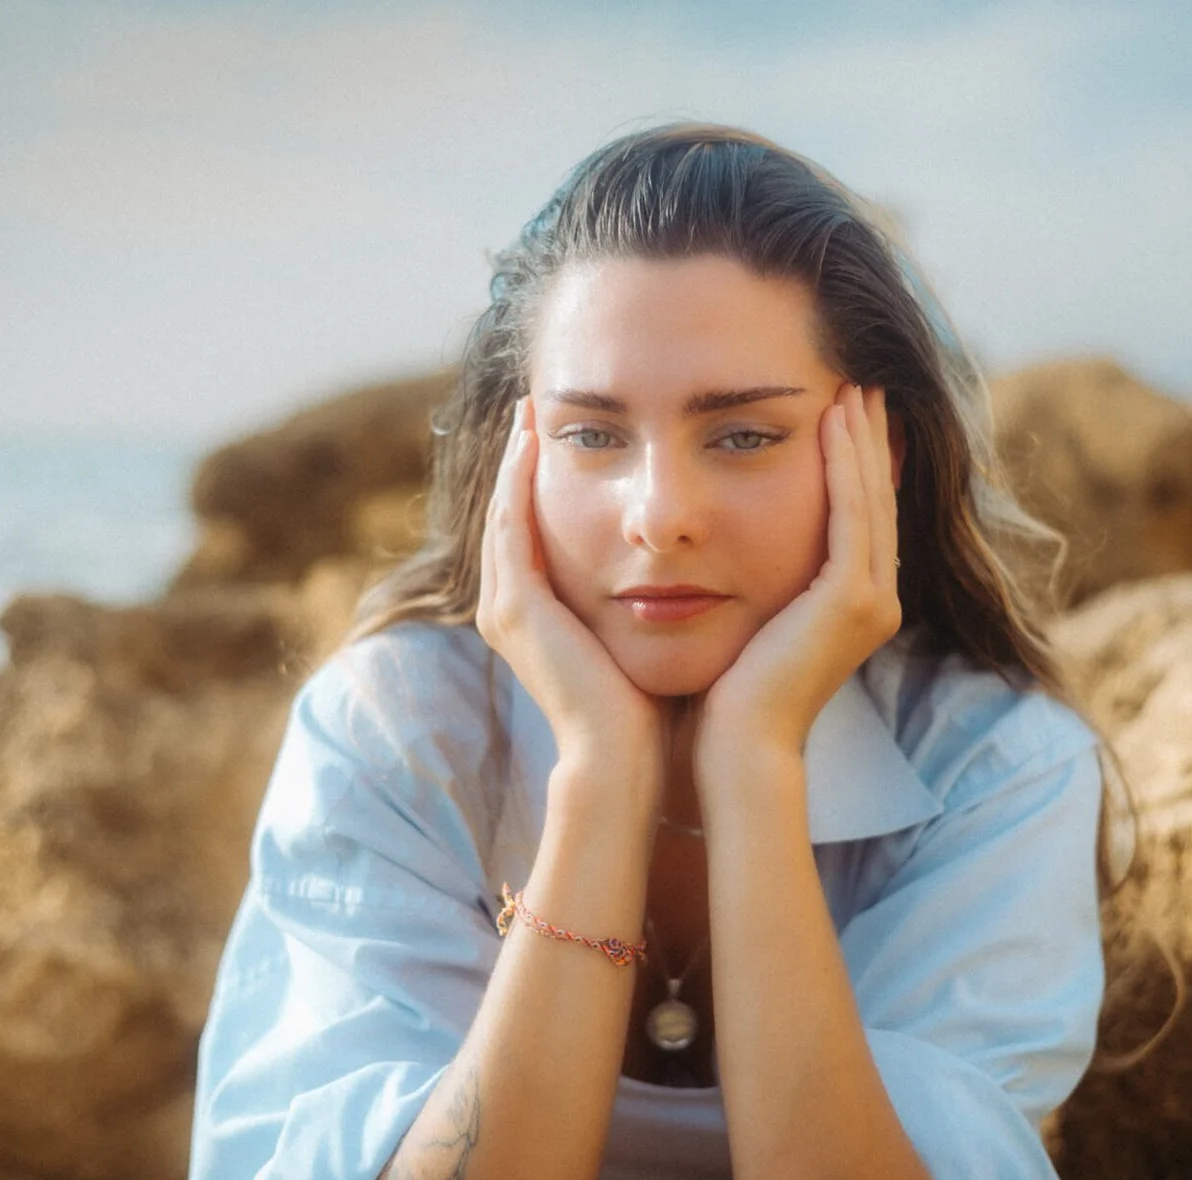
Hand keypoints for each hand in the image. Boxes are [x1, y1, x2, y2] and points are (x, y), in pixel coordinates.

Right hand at [476, 397, 667, 775]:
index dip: (541, 483)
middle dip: (520, 460)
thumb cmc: (648, 709)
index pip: (533, 532)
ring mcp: (504, 607)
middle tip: (532, 406)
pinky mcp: (514, 607)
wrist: (623, 760)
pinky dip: (519, 480)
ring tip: (529, 410)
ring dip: (516, 457)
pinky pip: (510, 524)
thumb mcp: (642, 635)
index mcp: (536, 617)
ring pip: (503, 511)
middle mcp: (509, 608)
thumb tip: (688, 566)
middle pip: (509, 514)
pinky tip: (534, 440)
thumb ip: (646, 598)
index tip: (562, 435)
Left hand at [697, 382, 900, 760]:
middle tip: (860, 380)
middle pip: (877, 499)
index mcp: (855, 607)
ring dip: (862, 439)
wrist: (737, 749)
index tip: (842, 409)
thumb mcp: (752, 622)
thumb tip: (728, 545)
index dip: (857, 461)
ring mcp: (872, 601)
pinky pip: (853, 515)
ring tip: (852, 385)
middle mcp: (876, 601)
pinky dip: (845, 465)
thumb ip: (759, 580)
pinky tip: (831, 421)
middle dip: (869, 438)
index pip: (862, 517)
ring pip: (871, 499)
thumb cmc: (729, 695)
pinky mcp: (852, 601)